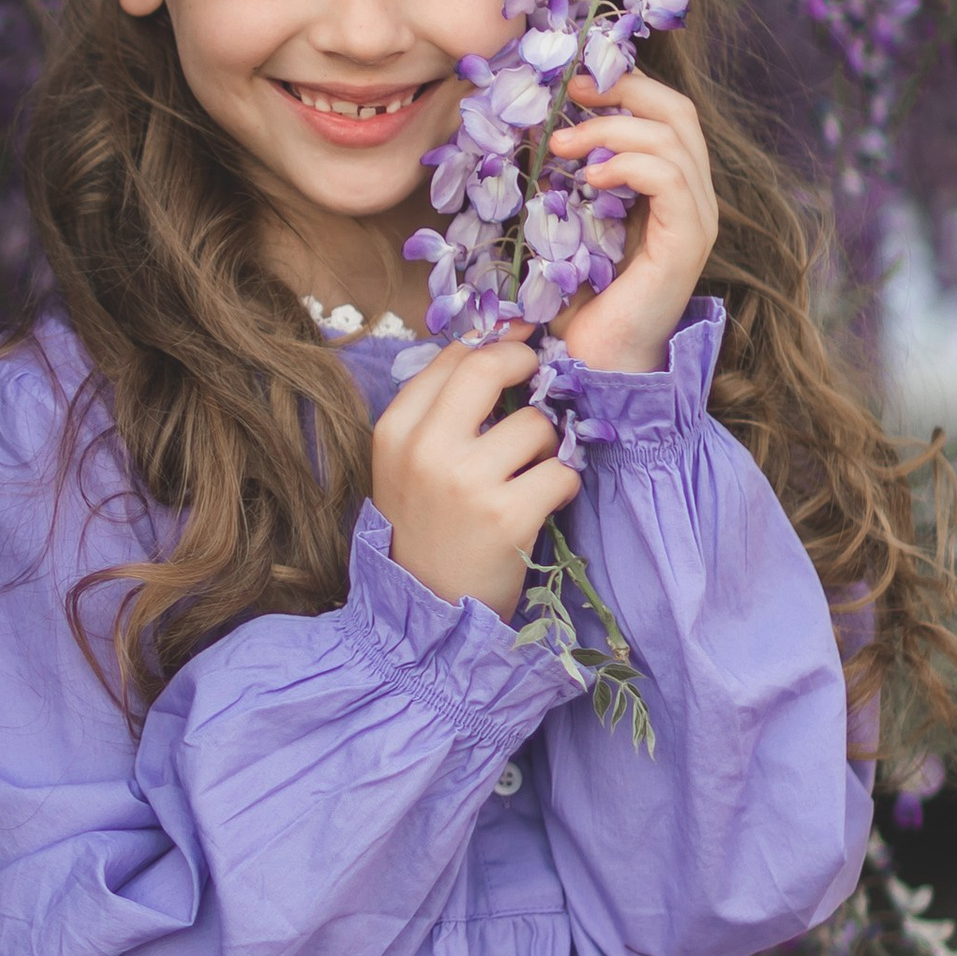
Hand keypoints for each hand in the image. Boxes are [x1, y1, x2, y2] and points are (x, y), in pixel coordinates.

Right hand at [369, 339, 580, 622]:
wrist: (424, 611)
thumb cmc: (424, 530)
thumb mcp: (405, 465)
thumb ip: (437, 412)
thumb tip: (492, 348)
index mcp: (394, 430)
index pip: (452, 357)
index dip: (495, 345)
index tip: (520, 347)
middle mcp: (426, 449)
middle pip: (489, 367)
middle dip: (526, 364)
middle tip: (540, 379)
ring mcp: (466, 482)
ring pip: (537, 425)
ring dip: (547, 447)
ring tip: (529, 474)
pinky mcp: (507, 516)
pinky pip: (562, 473)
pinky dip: (562, 487)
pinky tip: (542, 505)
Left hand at [543, 67, 717, 375]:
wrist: (593, 365)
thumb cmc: (574, 301)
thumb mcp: (564, 224)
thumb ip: (562, 180)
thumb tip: (529, 130)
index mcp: (668, 188)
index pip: (664, 112)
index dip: (622, 85)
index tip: (570, 84)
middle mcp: (692, 198)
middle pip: (678, 112)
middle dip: (622, 90)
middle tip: (568, 94)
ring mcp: (696, 220)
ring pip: (673, 138)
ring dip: (610, 129)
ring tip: (561, 146)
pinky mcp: (687, 244)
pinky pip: (672, 180)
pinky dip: (629, 164)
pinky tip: (589, 178)